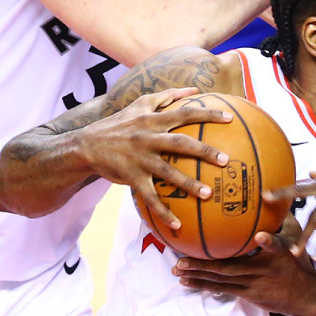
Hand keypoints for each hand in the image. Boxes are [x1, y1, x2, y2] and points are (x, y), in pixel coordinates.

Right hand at [82, 87, 231, 230]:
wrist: (86, 145)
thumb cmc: (119, 123)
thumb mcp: (139, 104)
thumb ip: (167, 95)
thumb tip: (195, 90)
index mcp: (153, 120)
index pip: (185, 113)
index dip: (207, 114)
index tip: (229, 118)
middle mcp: (148, 138)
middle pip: (181, 144)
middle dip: (204, 151)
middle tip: (226, 160)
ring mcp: (140, 159)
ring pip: (167, 173)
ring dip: (189, 184)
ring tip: (208, 194)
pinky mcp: (131, 178)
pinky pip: (150, 198)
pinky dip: (164, 212)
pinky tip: (178, 226)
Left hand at [171, 227, 315, 315]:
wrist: (305, 296)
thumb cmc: (299, 263)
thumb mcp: (297, 238)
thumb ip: (283, 217)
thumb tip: (271, 193)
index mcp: (279, 253)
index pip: (275, 245)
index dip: (268, 241)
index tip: (260, 236)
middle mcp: (263, 270)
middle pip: (230, 268)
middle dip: (203, 265)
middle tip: (180, 260)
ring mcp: (254, 284)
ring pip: (222, 281)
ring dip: (198, 276)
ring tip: (177, 270)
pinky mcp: (249, 294)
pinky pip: (223, 290)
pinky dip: (204, 285)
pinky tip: (187, 281)